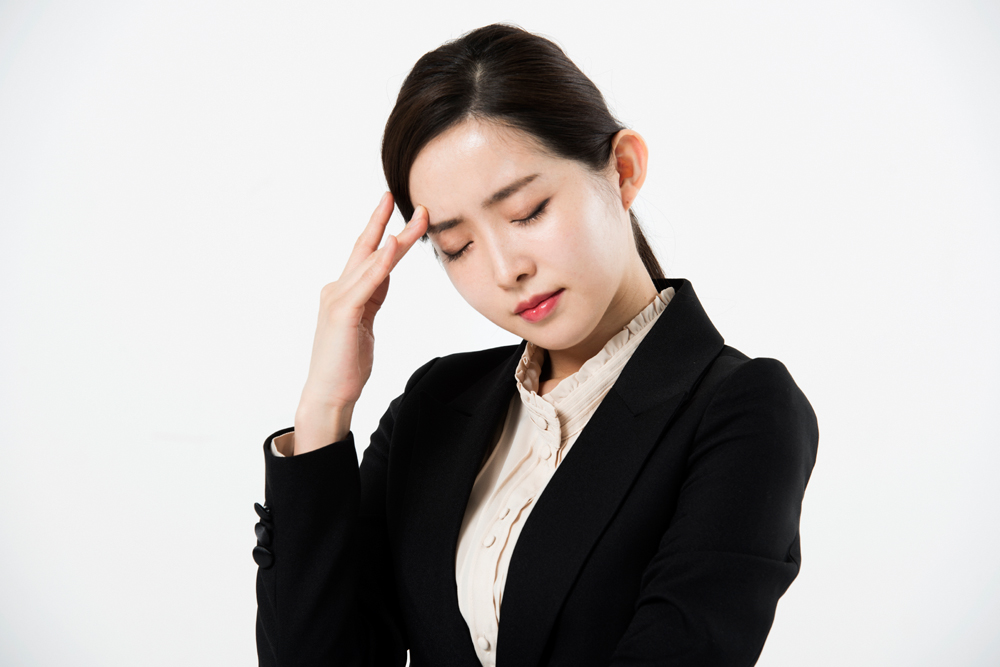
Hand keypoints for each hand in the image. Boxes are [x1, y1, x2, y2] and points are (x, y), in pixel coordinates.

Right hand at [292, 192, 427, 454]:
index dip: (385, 232)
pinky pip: (367, 284)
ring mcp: (338, 299)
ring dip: (395, 238)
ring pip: (372, 262)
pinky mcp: (342, 314)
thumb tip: (385, 274)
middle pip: (367, 249)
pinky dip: (380, 264)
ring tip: (416, 218)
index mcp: (344, 292)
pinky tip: (392, 247)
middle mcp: (337, 289)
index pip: (369, 256)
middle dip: (384, 222)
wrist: (329, 394)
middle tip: (401, 197)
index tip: (402, 213)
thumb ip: (373, 296)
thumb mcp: (365, 323)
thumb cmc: (346, 363)